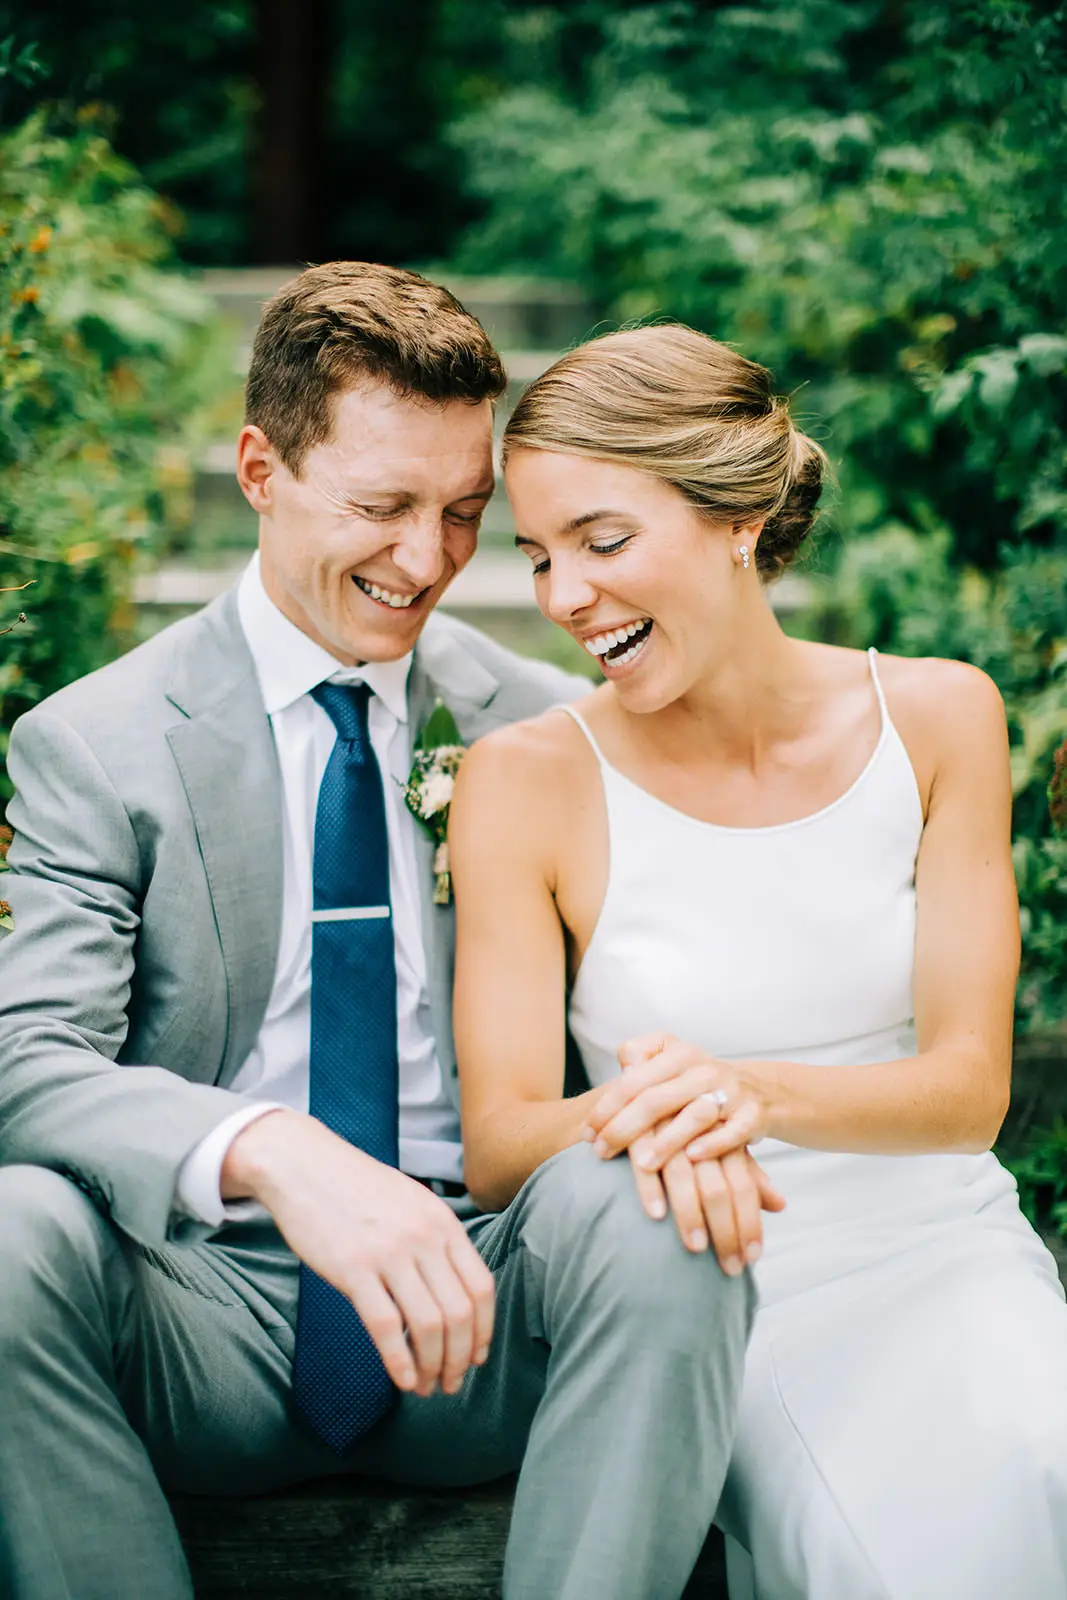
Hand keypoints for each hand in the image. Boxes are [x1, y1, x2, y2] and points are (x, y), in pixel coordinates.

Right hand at [223, 1110, 494, 1398]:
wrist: (303, 1164)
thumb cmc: (356, 1189)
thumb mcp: (411, 1203)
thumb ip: (435, 1240)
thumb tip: (454, 1293)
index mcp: (442, 1221)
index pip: (481, 1288)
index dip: (483, 1331)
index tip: (475, 1357)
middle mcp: (423, 1237)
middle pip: (459, 1313)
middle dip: (459, 1359)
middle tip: (450, 1383)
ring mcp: (389, 1252)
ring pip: (428, 1325)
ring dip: (431, 1366)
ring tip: (426, 1387)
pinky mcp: (353, 1268)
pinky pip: (386, 1326)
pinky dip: (398, 1361)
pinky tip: (401, 1380)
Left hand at [583, 1032, 768, 1166]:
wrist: (759, 1091)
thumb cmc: (698, 1080)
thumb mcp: (670, 1058)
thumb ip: (640, 1056)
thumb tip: (622, 1065)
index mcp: (678, 1055)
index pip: (634, 1080)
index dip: (607, 1107)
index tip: (587, 1133)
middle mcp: (704, 1070)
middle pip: (657, 1100)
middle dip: (624, 1129)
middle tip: (600, 1153)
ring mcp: (731, 1092)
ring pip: (695, 1116)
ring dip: (667, 1142)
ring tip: (640, 1164)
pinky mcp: (753, 1114)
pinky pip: (733, 1131)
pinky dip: (713, 1144)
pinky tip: (691, 1158)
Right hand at [628, 1122, 784, 1273]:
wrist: (647, 1085)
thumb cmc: (686, 1125)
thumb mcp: (720, 1146)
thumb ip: (748, 1173)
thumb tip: (780, 1205)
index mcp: (724, 1138)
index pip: (744, 1187)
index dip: (749, 1224)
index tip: (752, 1260)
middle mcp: (700, 1135)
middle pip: (719, 1189)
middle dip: (726, 1231)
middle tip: (730, 1269)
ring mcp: (668, 1130)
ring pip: (684, 1178)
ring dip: (690, 1215)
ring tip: (696, 1249)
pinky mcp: (639, 1128)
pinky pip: (645, 1163)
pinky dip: (651, 1188)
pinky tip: (656, 1216)